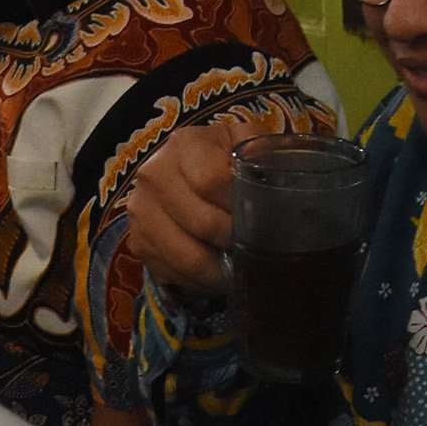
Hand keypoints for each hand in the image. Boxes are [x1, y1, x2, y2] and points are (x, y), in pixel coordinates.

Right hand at [128, 109, 295, 300]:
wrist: (186, 171)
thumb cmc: (226, 161)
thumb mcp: (248, 145)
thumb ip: (265, 156)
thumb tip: (290, 185)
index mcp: (185, 144)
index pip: (212, 181)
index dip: (239, 205)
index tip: (257, 216)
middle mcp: (153, 174)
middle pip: (199, 224)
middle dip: (233, 241)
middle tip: (252, 247)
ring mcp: (140, 210)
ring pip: (185, 257)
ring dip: (219, 270)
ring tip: (237, 268)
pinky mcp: (137, 241)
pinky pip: (171, 273)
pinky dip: (198, 281)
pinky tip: (214, 272)